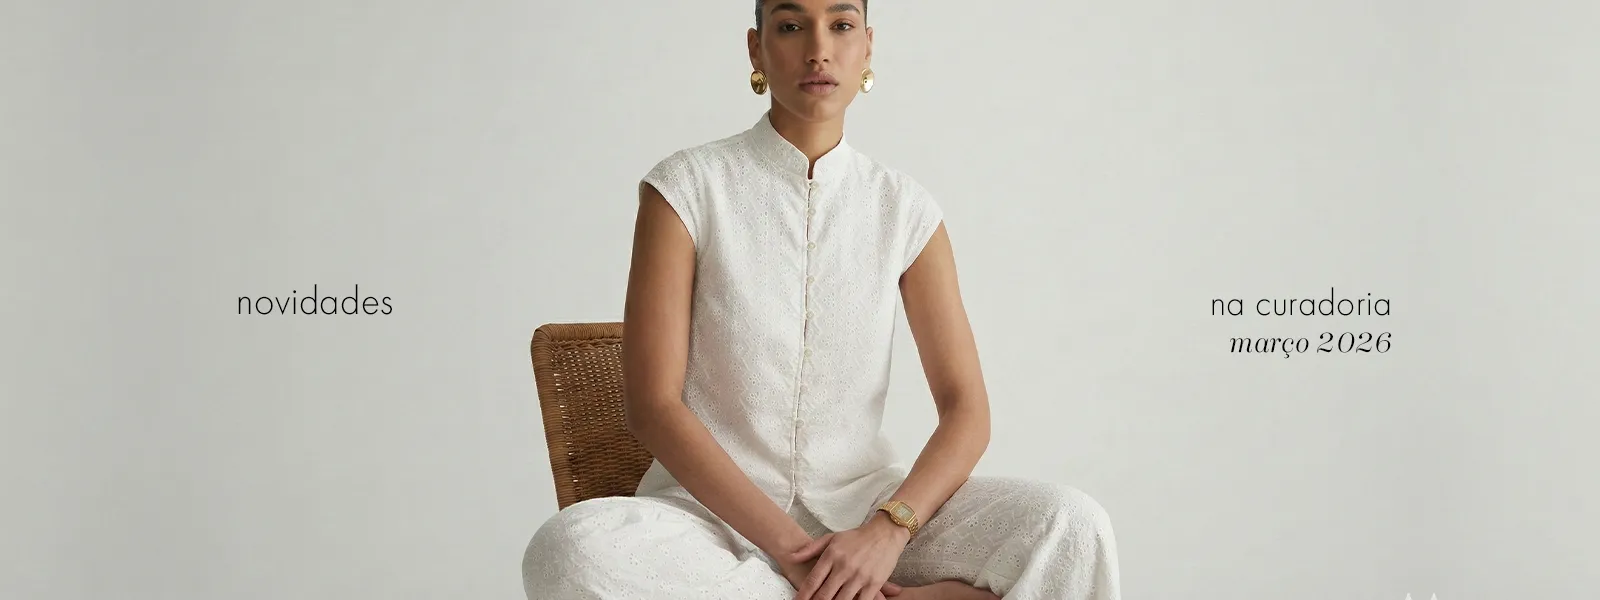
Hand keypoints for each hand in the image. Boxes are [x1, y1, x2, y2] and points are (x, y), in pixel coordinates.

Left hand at [787, 514, 910, 599]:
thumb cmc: (857, 537)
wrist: (885, 533)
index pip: (812, 581)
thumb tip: (791, 557)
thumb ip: (810, 549)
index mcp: (831, 556)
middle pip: (824, 595)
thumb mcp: (832, 538)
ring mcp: (859, 577)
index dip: (803, 595)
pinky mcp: (874, 584)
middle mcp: (843, 567)